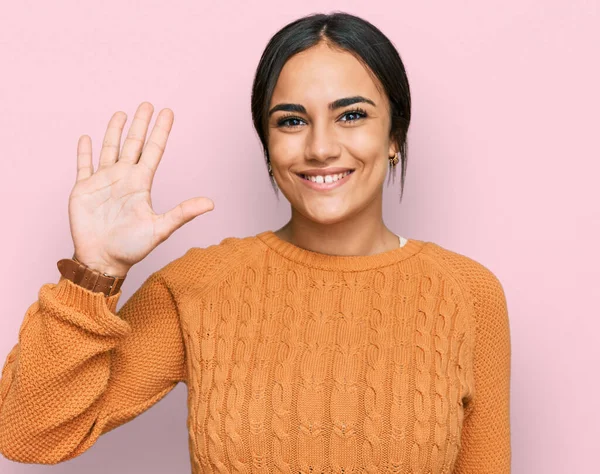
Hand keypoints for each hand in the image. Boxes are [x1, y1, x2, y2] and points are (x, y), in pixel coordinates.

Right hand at [68, 102, 213, 275]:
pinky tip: (87, 138)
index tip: (167, 112)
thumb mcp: (160, 229)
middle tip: (147, 104)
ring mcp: (103, 182)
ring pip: (109, 149)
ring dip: (114, 131)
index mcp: (141, 183)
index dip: (160, 131)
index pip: (153, 150)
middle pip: (133, 144)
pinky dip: (84, 152)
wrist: (103, 260)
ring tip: (121, 114)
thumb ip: (183, 213)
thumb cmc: (132, 248)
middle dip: (140, 124)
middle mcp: (123, 178)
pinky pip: (83, 165)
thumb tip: (211, 203)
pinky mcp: (83, 189)